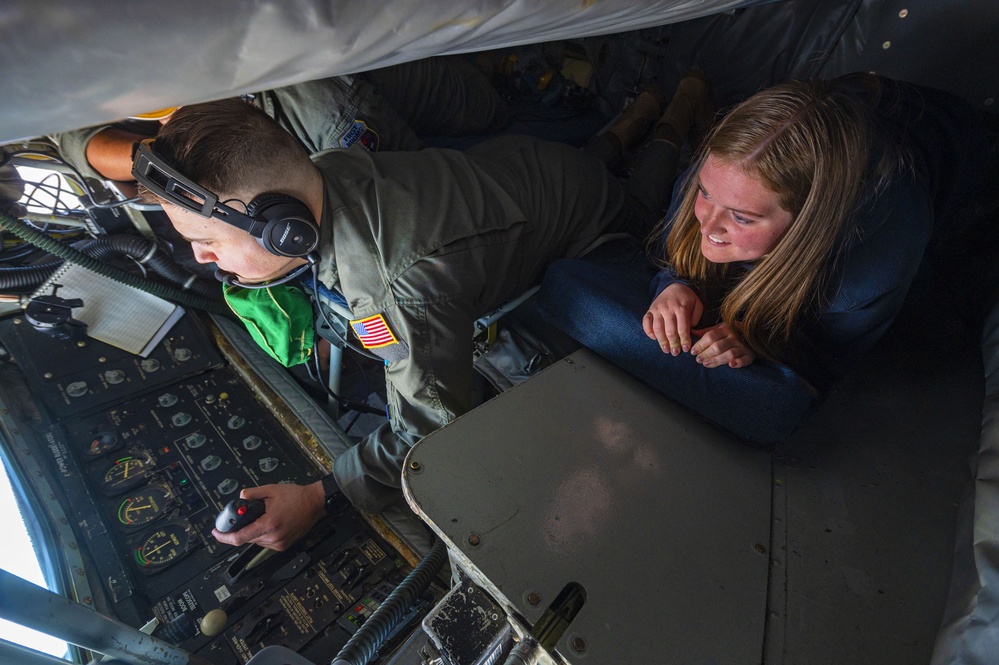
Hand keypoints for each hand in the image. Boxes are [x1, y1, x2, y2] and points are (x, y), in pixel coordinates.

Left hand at [211, 481, 325, 550]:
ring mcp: (279, 543)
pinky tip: (269, 522)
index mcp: (269, 524)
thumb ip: (252, 494)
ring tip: (262, 517)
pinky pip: (265, 542)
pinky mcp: (283, 545)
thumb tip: (240, 498)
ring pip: (256, 541)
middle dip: (241, 529)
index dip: (224, 537)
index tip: (216, 533)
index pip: (240, 537)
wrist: (315, 503)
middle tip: (243, 517)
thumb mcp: (271, 490)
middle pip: (247, 539)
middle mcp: (274, 537)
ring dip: (253, 531)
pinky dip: (262, 534)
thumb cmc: (297, 497)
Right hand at [643, 283, 703, 354]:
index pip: (683, 328)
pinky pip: (646, 322)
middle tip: (675, 353)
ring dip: (661, 341)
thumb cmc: (687, 299)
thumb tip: (689, 331)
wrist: (673, 286)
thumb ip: (695, 318)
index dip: (684, 340)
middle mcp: (668, 308)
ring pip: (657, 328)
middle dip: (673, 344)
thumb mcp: (697, 305)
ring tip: (666, 349)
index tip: (686, 349)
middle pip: (670, 330)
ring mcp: (657, 309)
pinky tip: (653, 338)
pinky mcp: (650, 309)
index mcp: (681, 308)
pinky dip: (648, 331)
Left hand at [690, 322, 754, 368]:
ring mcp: (743, 346)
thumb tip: (689, 332)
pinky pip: (745, 359)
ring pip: (730, 353)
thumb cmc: (729, 334)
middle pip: (718, 346)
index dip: (700, 345)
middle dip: (706, 353)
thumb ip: (705, 332)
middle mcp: (734, 337)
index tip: (693, 352)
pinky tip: (731, 365)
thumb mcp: (718, 330)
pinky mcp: (750, 355)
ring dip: (717, 360)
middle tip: (698, 360)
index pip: (710, 336)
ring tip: (706, 364)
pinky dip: (739, 362)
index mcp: (725, 329)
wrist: (751, 335)